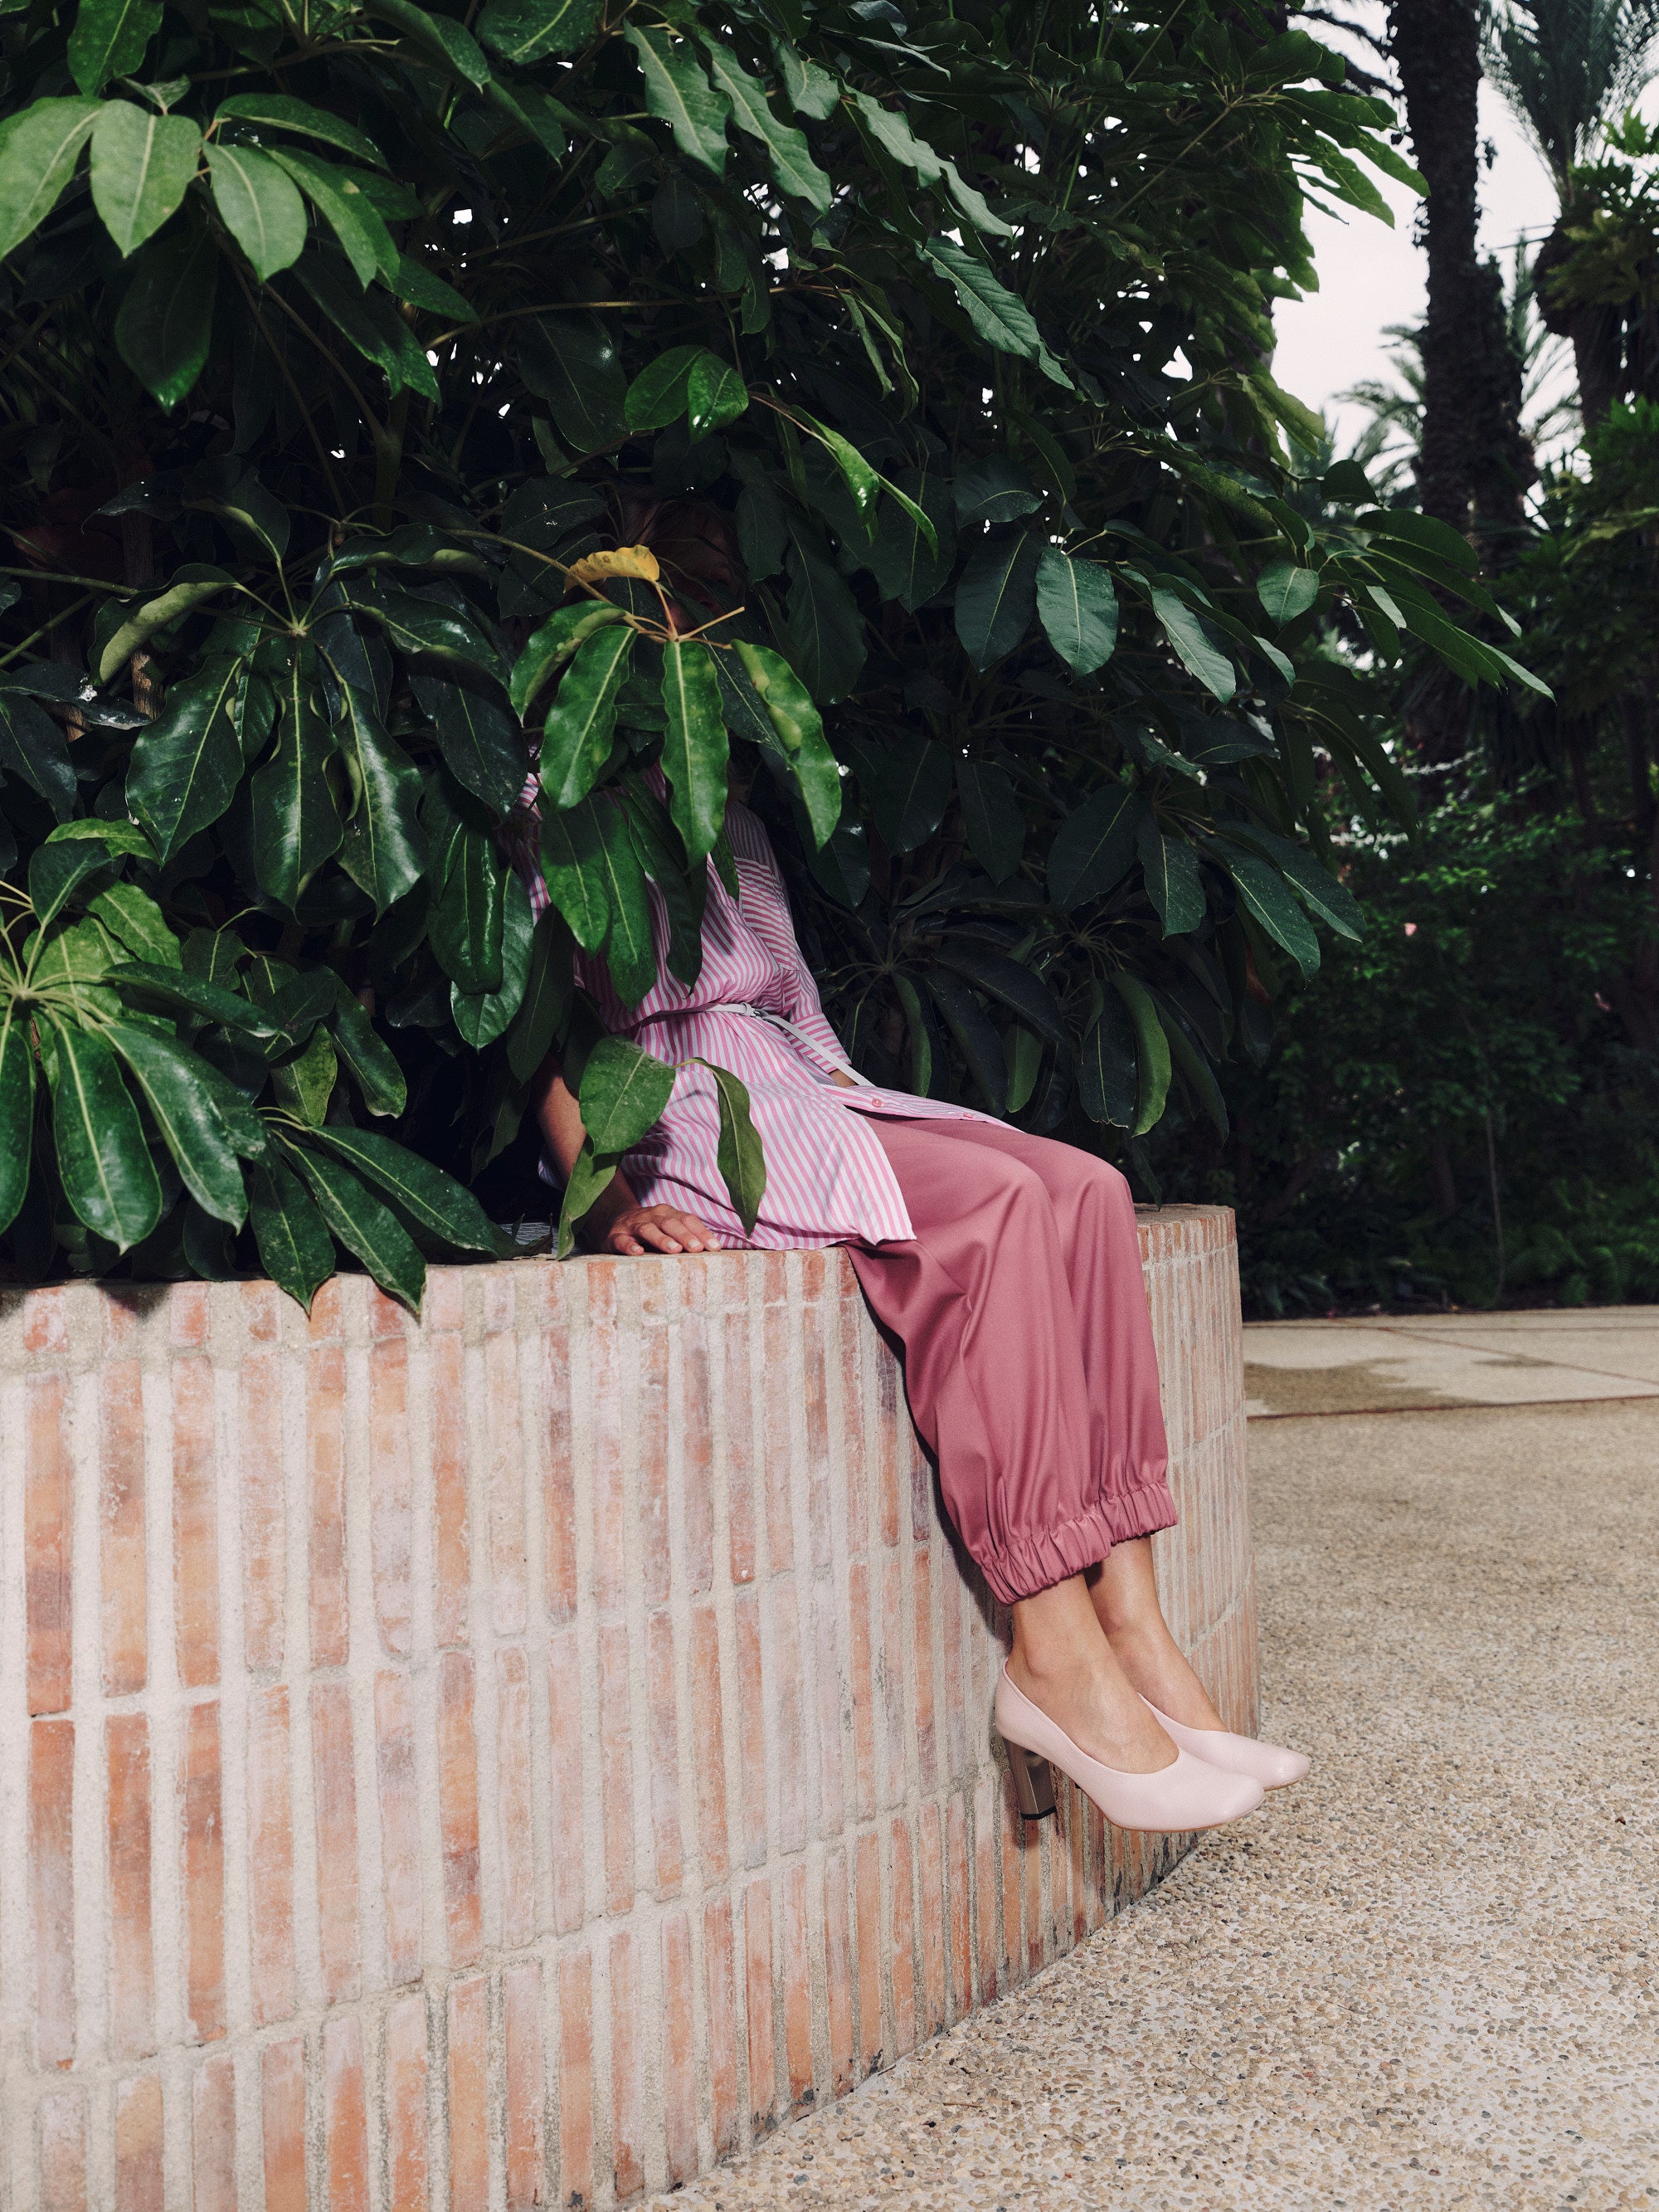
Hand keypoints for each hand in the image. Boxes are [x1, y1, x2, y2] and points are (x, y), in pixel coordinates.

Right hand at [596, 1202, 722, 1256]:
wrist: (613, 1223)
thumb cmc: (649, 1231)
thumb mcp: (667, 1230)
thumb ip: (686, 1237)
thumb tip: (714, 1251)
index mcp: (667, 1213)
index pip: (687, 1219)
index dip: (701, 1232)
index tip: (715, 1247)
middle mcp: (651, 1216)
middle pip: (670, 1223)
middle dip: (685, 1235)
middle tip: (697, 1248)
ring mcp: (633, 1225)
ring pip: (648, 1229)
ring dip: (662, 1239)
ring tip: (674, 1250)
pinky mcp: (616, 1236)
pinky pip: (623, 1240)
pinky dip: (630, 1246)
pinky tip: (638, 1252)